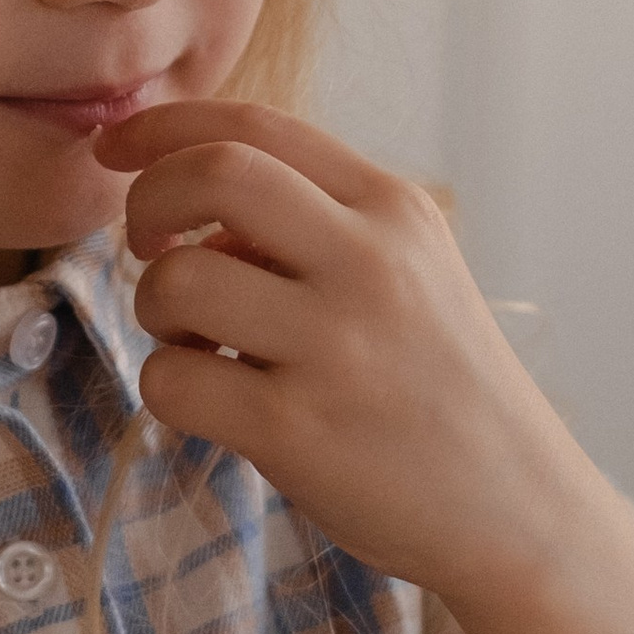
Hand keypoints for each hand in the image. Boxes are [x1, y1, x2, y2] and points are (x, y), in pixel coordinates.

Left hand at [102, 98, 605, 610]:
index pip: (257, 126)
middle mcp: (369, 263)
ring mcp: (334, 347)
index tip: (116, 149)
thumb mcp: (412, 270)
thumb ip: (319, 221)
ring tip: (196, 342)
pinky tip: (213, 403)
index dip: (164, 128)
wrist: (516, 506)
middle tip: (151, 248)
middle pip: (212, 174)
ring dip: (154, 308)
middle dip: (147, 200)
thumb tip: (191, 198)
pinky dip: (168, 387)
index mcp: (394, 209)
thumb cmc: (439, 384)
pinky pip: (173, 380)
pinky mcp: (297, 429)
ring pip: (177, 281)